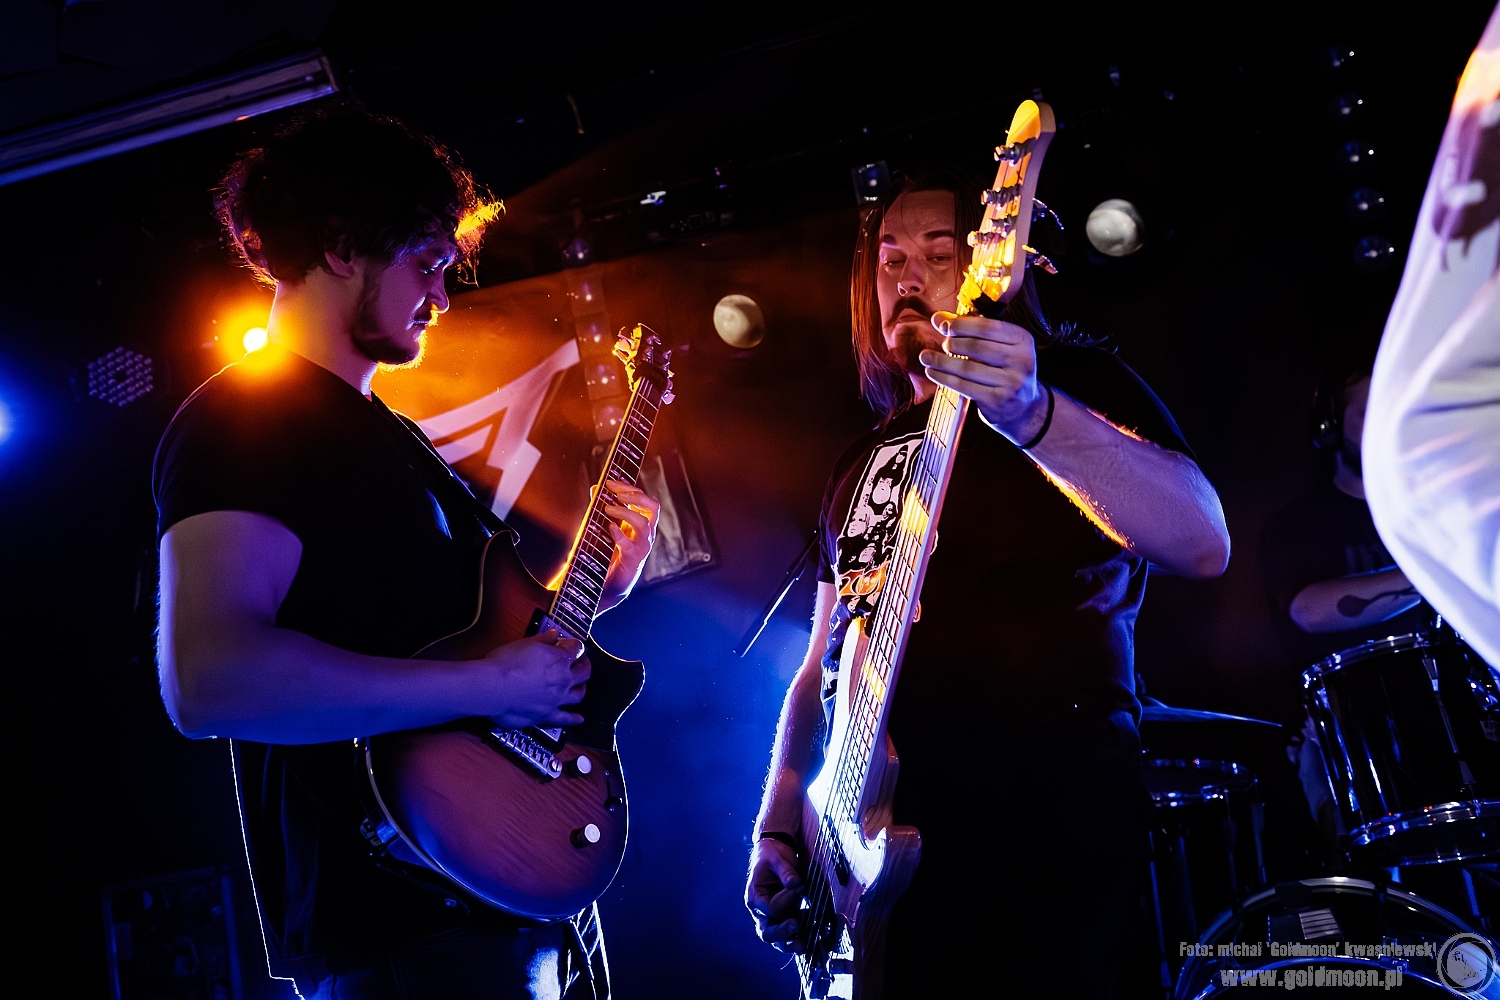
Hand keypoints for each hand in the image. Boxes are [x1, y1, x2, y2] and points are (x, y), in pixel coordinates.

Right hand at [480, 629, 589, 728]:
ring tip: (580, 686)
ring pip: (579, 694)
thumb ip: (542, 639)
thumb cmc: (505, 664)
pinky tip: (578, 719)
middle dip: (584, 665)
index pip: (576, 649)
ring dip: (581, 688)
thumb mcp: (524, 643)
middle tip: (581, 662)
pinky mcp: (547, 715)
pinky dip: (574, 719)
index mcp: (559, 659)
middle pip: (584, 672)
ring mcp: (557, 699)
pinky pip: (565, 719)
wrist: (492, 688)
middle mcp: (563, 679)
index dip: (574, 645)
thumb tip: (552, 634)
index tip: (570, 645)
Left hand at [598, 479, 660, 608]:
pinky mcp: (633, 560)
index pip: (644, 499)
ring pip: (644, 524)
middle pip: (653, 507)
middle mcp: (646, 533)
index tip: (611, 482)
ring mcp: (642, 546)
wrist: (609, 584)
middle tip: (615, 494)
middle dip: (635, 496)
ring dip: (626, 512)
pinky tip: (609, 528)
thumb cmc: (610, 553)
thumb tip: (595, 487)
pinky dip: (620, 534)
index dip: (629, 488)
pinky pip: (630, 545)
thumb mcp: (606, 526)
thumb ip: (602, 507)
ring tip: (607, 509)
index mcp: (642, 523)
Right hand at [745, 837, 804, 952]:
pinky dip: (800, 937)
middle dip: (782, 933)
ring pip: (777, 940)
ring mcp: (774, 918)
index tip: (799, 884)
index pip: (771, 908)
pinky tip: (813, 936)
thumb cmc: (772, 856)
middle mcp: (762, 912)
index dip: (786, 899)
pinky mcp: (785, 918)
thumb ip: (785, 871)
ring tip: (804, 945)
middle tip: (795, 925)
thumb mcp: (777, 858)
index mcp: (755, 897)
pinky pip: (790, 935)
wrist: (775, 853)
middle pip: (767, 932)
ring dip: (790, 943)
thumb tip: (795, 883)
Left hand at [920, 311, 1047, 443]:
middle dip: (953, 343)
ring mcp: (1011, 382)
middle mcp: (1021, 360)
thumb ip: (971, 329)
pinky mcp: (997, 400)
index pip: (988, 327)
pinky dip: (944, 378)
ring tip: (926, 356)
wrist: (1023, 406)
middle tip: (941, 343)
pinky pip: (964, 386)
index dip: (961, 324)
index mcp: (1023, 339)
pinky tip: (933, 372)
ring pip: (968, 368)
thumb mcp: (998, 346)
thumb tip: (939, 318)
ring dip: (942, 361)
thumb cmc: (1006, 370)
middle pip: (977, 347)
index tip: (942, 324)